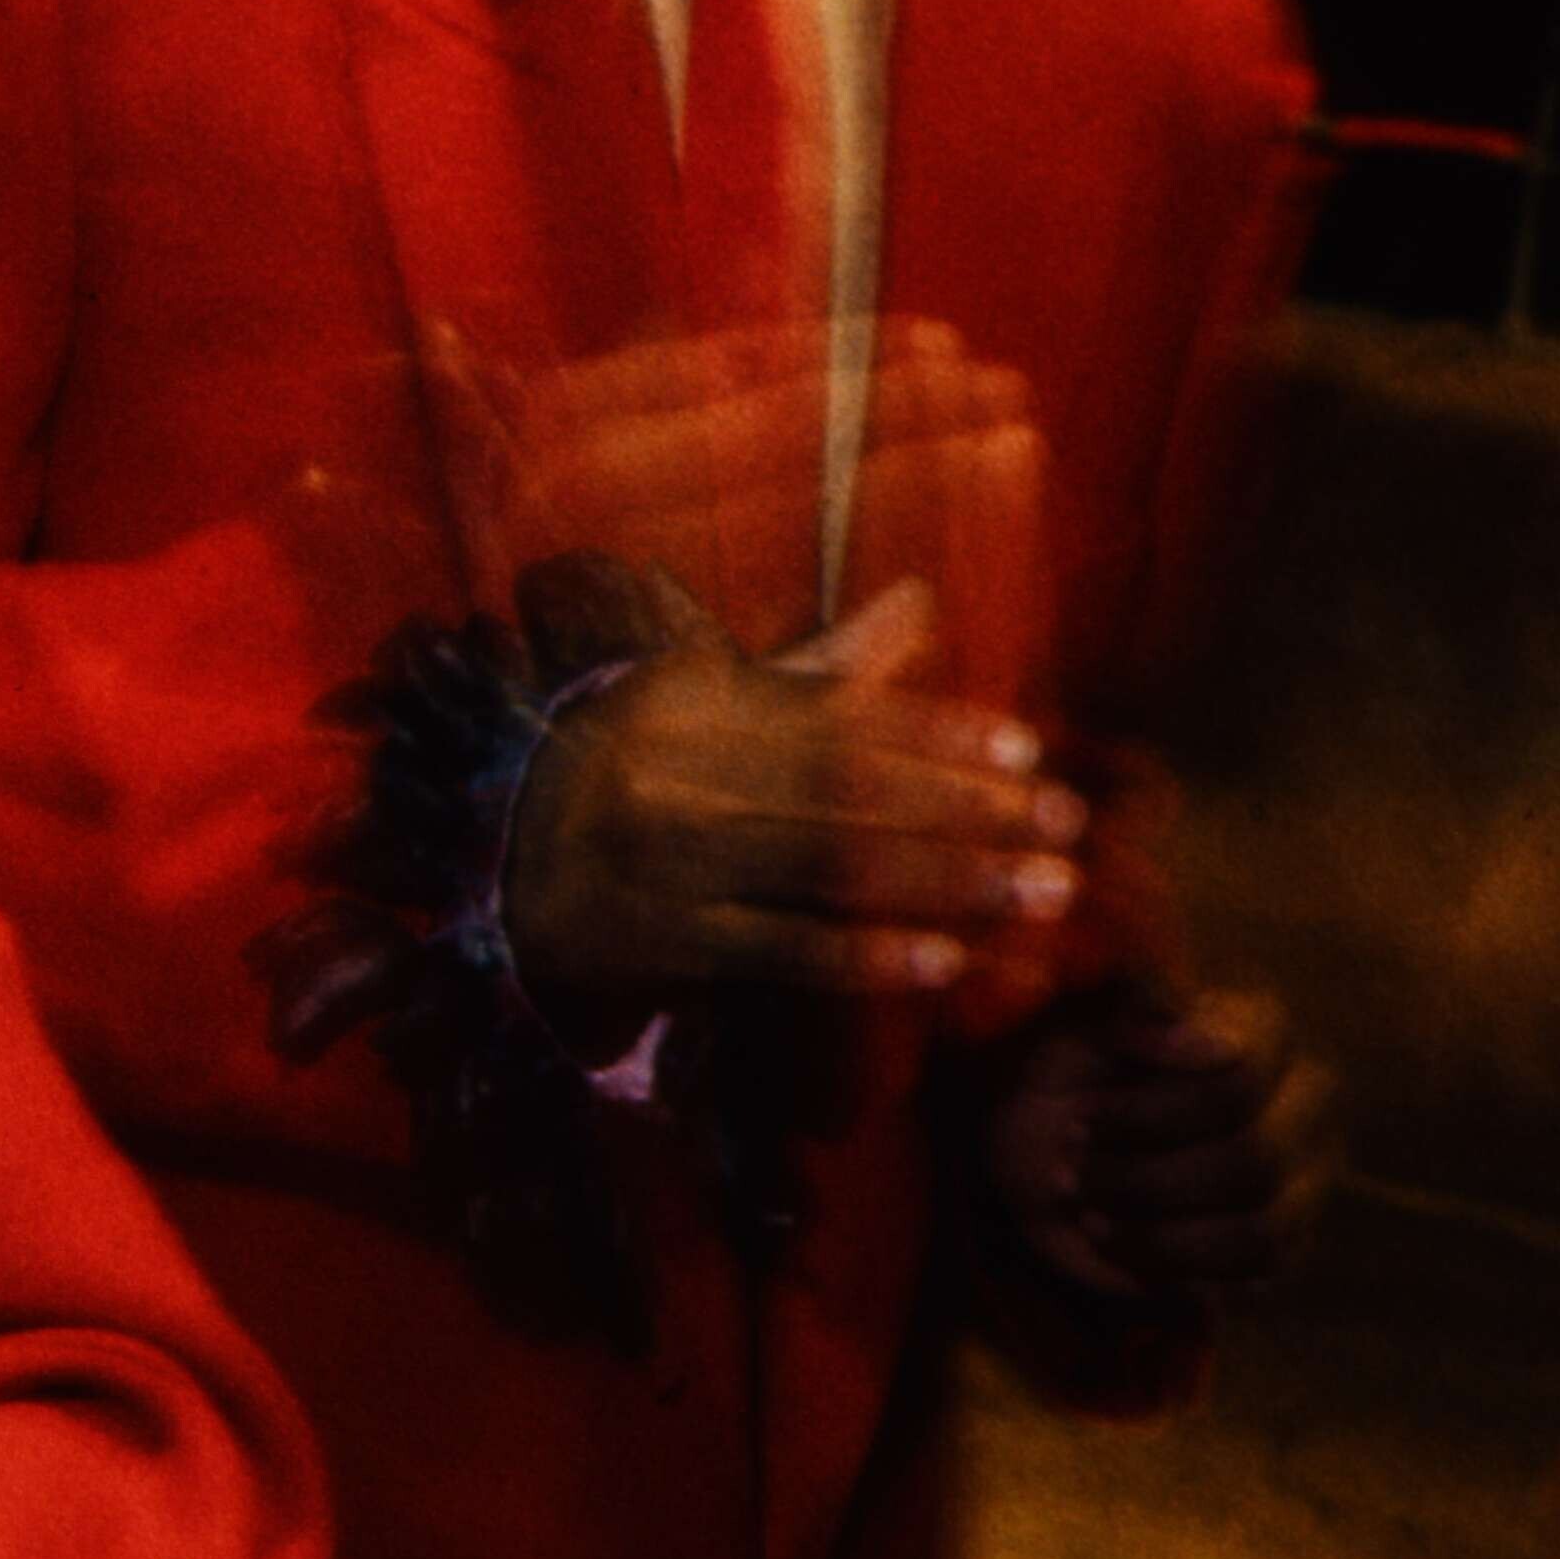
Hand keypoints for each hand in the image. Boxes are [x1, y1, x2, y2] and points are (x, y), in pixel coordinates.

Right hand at [504, 578, 1085, 1009]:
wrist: (495, 871)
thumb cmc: (635, 777)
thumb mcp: (711, 706)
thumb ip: (823, 669)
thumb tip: (921, 599)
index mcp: (696, 703)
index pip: (837, 717)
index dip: (937, 735)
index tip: (1026, 756)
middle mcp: (677, 774)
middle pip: (848, 789)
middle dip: (967, 811)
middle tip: (1063, 829)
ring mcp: (666, 861)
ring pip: (828, 867)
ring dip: (947, 881)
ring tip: (1041, 891)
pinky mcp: (658, 943)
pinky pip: (780, 949)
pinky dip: (867, 956)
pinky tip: (945, 959)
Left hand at [991, 982, 1341, 1301]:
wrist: (1032, 1151)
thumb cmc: (1059, 1075)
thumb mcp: (1074, 1023)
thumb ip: (1138, 1005)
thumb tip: (1211, 1044)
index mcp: (1262, 1034)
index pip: (1239, 1083)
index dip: (1149, 1113)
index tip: (1080, 1117)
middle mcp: (1304, 1104)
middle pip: (1254, 1161)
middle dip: (1143, 1179)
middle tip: (1073, 1174)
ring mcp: (1304, 1179)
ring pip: (1260, 1229)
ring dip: (1155, 1235)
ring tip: (1088, 1218)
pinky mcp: (1283, 1247)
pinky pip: (1254, 1281)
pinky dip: (1172, 1275)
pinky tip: (1119, 1251)